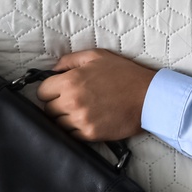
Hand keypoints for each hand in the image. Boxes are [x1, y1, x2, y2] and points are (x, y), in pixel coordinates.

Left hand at [36, 49, 156, 141]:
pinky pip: (71, 135)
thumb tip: (53, 70)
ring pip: (58, 124)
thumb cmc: (125, 74)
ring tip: (82, 111)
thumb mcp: (98, 56)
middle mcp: (72, 102)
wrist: (149, 97)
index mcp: (70, 81)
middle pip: (48, 109)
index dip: (50, 90)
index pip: (42, 91)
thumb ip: (71, 60)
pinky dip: (77, 128)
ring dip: (66, 118)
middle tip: (73, 100)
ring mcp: (80, 120)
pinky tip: (89, 120)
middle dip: (57, 104)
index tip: (60, 90)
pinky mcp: (90, 134)